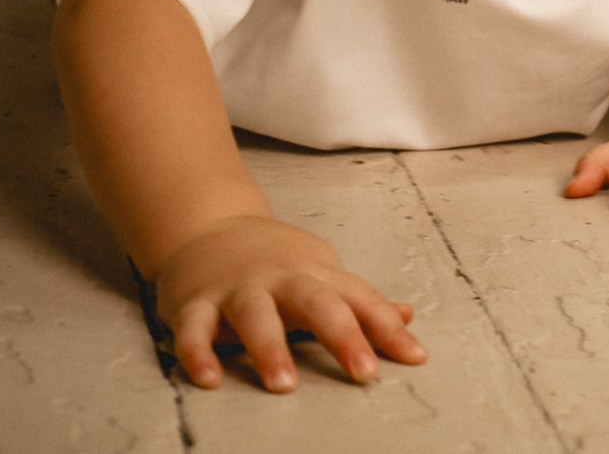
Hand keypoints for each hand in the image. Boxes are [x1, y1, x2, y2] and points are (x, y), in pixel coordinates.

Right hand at [154, 213, 426, 391]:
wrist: (208, 223)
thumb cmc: (272, 259)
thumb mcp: (320, 270)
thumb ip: (358, 300)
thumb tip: (407, 316)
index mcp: (313, 273)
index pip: (358, 298)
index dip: (386, 327)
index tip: (414, 358)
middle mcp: (279, 278)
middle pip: (315, 301)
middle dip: (342, 335)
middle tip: (364, 372)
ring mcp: (237, 289)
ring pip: (255, 315)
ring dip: (270, 347)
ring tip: (285, 384)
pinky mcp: (195, 303)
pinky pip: (195, 329)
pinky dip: (198, 353)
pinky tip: (209, 379)